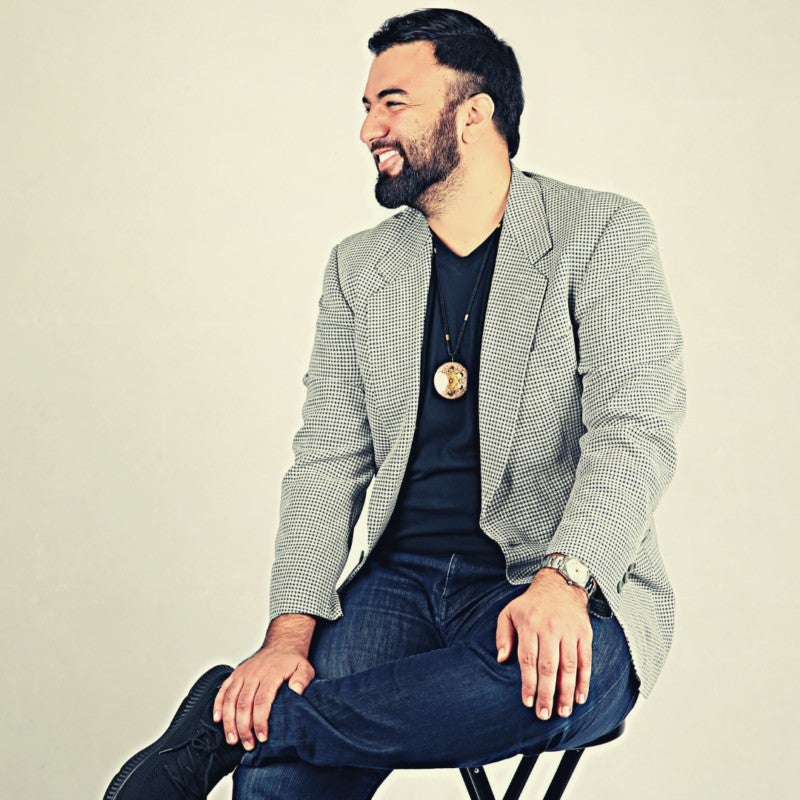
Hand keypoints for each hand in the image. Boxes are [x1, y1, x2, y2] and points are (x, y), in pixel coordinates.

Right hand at [213, 614, 315, 750]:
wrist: (281, 644)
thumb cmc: (291, 660)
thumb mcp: (305, 668)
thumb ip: (302, 680)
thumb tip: (296, 691)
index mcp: (270, 674)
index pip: (262, 701)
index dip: (260, 721)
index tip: (262, 737)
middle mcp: (254, 674)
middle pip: (243, 704)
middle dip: (244, 728)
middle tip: (248, 744)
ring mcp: (243, 674)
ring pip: (230, 699)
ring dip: (229, 721)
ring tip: (233, 739)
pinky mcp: (235, 674)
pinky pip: (223, 690)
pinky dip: (218, 705)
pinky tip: (218, 719)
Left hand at [495, 568, 591, 720]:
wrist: (560, 585)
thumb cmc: (531, 604)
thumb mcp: (509, 612)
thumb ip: (503, 635)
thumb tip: (501, 660)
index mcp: (530, 624)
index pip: (528, 659)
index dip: (528, 683)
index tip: (528, 702)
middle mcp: (550, 628)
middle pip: (549, 666)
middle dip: (547, 693)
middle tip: (544, 715)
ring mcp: (569, 632)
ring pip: (568, 666)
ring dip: (566, 692)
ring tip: (563, 712)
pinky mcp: (585, 634)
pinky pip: (585, 660)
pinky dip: (584, 680)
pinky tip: (580, 697)